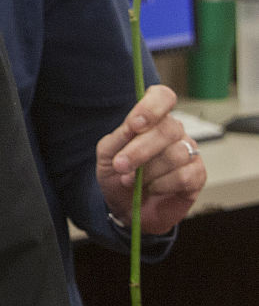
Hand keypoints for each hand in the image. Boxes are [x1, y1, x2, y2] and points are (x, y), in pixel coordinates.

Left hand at [95, 84, 206, 234]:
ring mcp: (189, 151)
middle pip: (167, 129)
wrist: (128, 208)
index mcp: (151, 120)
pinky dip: (162, 185)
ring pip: (176, 154)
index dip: (151, 107)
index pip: (162, 97)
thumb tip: (132, 128)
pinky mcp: (198, 174)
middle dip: (140, 150)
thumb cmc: (118, 176)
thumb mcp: (107, 155)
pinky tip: (152, 188)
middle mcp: (173, 131)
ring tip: (133, 181)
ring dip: (148, 171)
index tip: (134, 125)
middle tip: (120, 165)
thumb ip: (118, 138)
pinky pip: (184, 176)